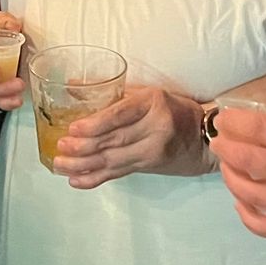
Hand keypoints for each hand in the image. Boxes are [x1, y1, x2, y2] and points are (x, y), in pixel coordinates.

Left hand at [55, 85, 205, 187]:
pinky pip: (118, 174)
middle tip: (60, 148)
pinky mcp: (149, 167)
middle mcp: (155, 127)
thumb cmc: (174, 109)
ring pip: (113, 160)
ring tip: (60, 165)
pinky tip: (77, 180)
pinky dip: (96, 178)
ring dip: (83, 165)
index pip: (120, 114)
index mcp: (152, 103)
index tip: (73, 128)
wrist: (205, 138)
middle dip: (83, 147)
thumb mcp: (149, 93)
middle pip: (114, 139)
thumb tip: (72, 84)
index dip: (95, 124)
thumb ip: (114, 92)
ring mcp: (153, 150)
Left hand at [212, 110, 265, 238]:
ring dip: (231, 178)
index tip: (225, 118)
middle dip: (226, 147)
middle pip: (251, 161)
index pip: (265, 129)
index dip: (237, 122)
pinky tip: (241, 203)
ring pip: (252, 194)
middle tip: (218, 140)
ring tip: (227, 166)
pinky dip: (248, 216)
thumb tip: (264, 122)